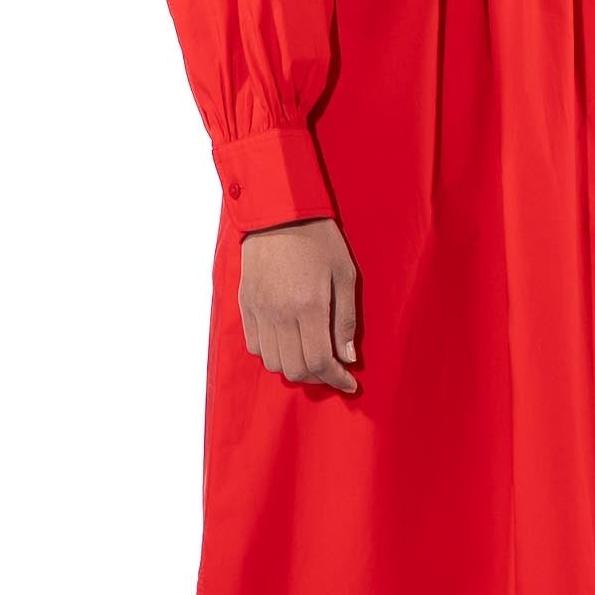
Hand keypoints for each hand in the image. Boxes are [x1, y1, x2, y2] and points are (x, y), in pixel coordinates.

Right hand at [238, 217, 360, 392]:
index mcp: (309, 306)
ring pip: (273, 362)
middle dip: (318, 377)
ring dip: (294, 368)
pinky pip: (254, 345)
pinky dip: (272, 354)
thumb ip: (346, 319)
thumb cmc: (318, 238)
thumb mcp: (344, 274)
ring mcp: (259, 310)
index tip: (349, 383)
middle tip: (333, 371)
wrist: (278, 211)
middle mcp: (280, 314)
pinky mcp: (245, 304)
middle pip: (295, 369)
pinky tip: (288, 343)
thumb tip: (347, 357)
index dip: (337, 379)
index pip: (320, 361)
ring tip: (311, 357)